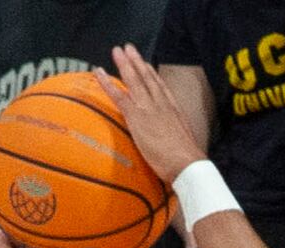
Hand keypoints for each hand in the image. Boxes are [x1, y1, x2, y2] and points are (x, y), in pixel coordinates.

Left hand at [95, 45, 206, 185]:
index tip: (145, 63)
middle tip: (128, 48)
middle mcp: (160, 102)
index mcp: (172, 107)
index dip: (151, 73)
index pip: (159, 85)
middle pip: (146, 77)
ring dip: (124, 64)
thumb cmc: (185, 157)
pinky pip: (118, 96)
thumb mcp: (180, 139)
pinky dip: (107, 83)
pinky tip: (99, 73)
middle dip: (137, 61)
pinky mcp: (136, 116)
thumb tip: (169, 136)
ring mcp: (148, 107)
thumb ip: (172, 133)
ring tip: (117, 51)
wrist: (185, 162)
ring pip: (133, 80)